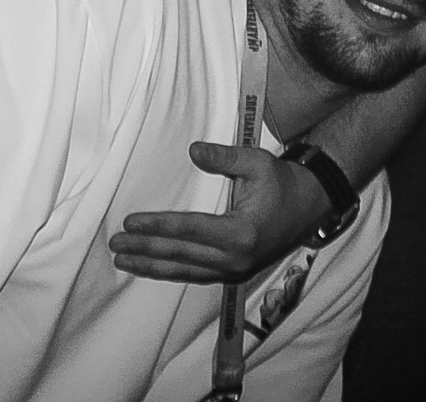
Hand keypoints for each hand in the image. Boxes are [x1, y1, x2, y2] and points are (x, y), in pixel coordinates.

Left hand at [109, 142, 329, 282]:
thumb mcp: (257, 163)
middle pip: (181, 254)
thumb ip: (225, 157)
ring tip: (123, 261)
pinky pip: (196, 274)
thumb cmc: (282, 182)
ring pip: (186, 270)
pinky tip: (151, 267)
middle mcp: (236, 258)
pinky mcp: (234, 272)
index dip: (157, 226)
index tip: (130, 222)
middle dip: (145, 249)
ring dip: (152, 266)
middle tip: (115, 244)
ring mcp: (235, 269)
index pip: (189, 230)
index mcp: (241, 233)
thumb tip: (194, 150)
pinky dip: (171, 271)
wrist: (310, 207)